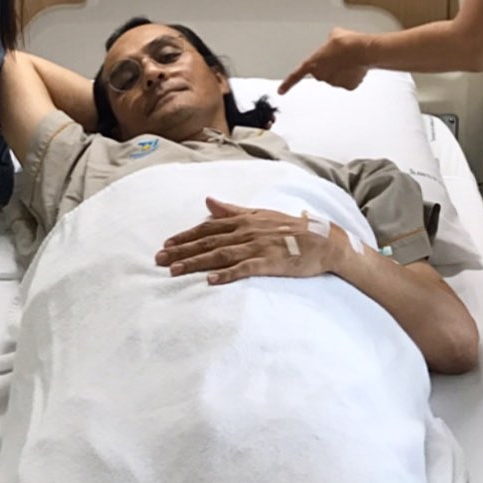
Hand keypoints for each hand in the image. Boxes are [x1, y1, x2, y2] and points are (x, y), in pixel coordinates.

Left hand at [155, 197, 340, 284]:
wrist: (323, 240)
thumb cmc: (290, 228)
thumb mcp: (259, 214)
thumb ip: (232, 210)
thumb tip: (208, 201)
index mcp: (244, 220)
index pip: (208, 228)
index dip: (185, 237)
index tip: (166, 245)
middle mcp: (247, 231)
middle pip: (208, 241)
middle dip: (182, 251)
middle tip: (159, 260)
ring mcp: (258, 246)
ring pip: (221, 254)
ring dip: (196, 263)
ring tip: (175, 271)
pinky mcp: (270, 262)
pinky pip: (245, 268)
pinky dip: (228, 274)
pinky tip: (211, 281)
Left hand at [278, 27, 370, 94]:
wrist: (363, 50)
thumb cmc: (347, 42)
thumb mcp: (333, 35)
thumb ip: (328, 42)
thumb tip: (333, 42)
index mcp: (313, 63)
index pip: (296, 75)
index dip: (288, 83)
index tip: (281, 91)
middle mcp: (321, 75)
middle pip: (322, 73)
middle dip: (329, 66)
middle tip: (339, 56)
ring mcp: (334, 82)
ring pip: (336, 77)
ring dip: (341, 70)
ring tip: (350, 59)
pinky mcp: (347, 86)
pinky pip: (347, 81)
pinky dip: (351, 76)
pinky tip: (356, 66)